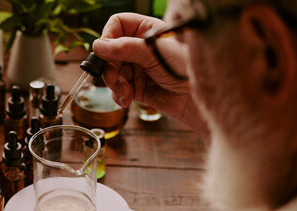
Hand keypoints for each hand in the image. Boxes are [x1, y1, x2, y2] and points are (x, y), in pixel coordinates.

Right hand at [93, 13, 208, 137]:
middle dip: (110, 67)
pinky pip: (118, 90)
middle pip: (109, 52)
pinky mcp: (137, 88)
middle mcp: (139, 48)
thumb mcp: (153, 53)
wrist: (198, 98)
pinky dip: (119, 96)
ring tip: (126, 91)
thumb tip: (98, 46)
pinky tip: (128, 99)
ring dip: (114, 84)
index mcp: (146, 30)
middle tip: (115, 78)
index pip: (117, 25)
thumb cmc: (185, 68)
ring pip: (111, 72)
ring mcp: (138, 68)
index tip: (105, 52)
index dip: (108, 37)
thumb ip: (125, 48)